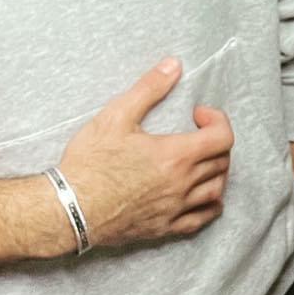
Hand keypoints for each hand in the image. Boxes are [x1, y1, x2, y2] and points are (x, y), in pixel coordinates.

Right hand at [57, 60, 233, 247]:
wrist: (70, 209)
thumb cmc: (90, 163)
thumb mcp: (116, 115)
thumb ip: (149, 88)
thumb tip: (173, 65)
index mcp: (175, 156)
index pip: (222, 137)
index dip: (217, 119)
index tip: (197, 113)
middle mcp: (182, 185)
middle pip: (222, 162)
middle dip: (215, 141)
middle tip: (196, 132)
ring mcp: (175, 210)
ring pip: (217, 191)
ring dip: (217, 172)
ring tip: (199, 160)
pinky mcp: (165, 228)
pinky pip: (202, 219)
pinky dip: (210, 205)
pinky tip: (202, 196)